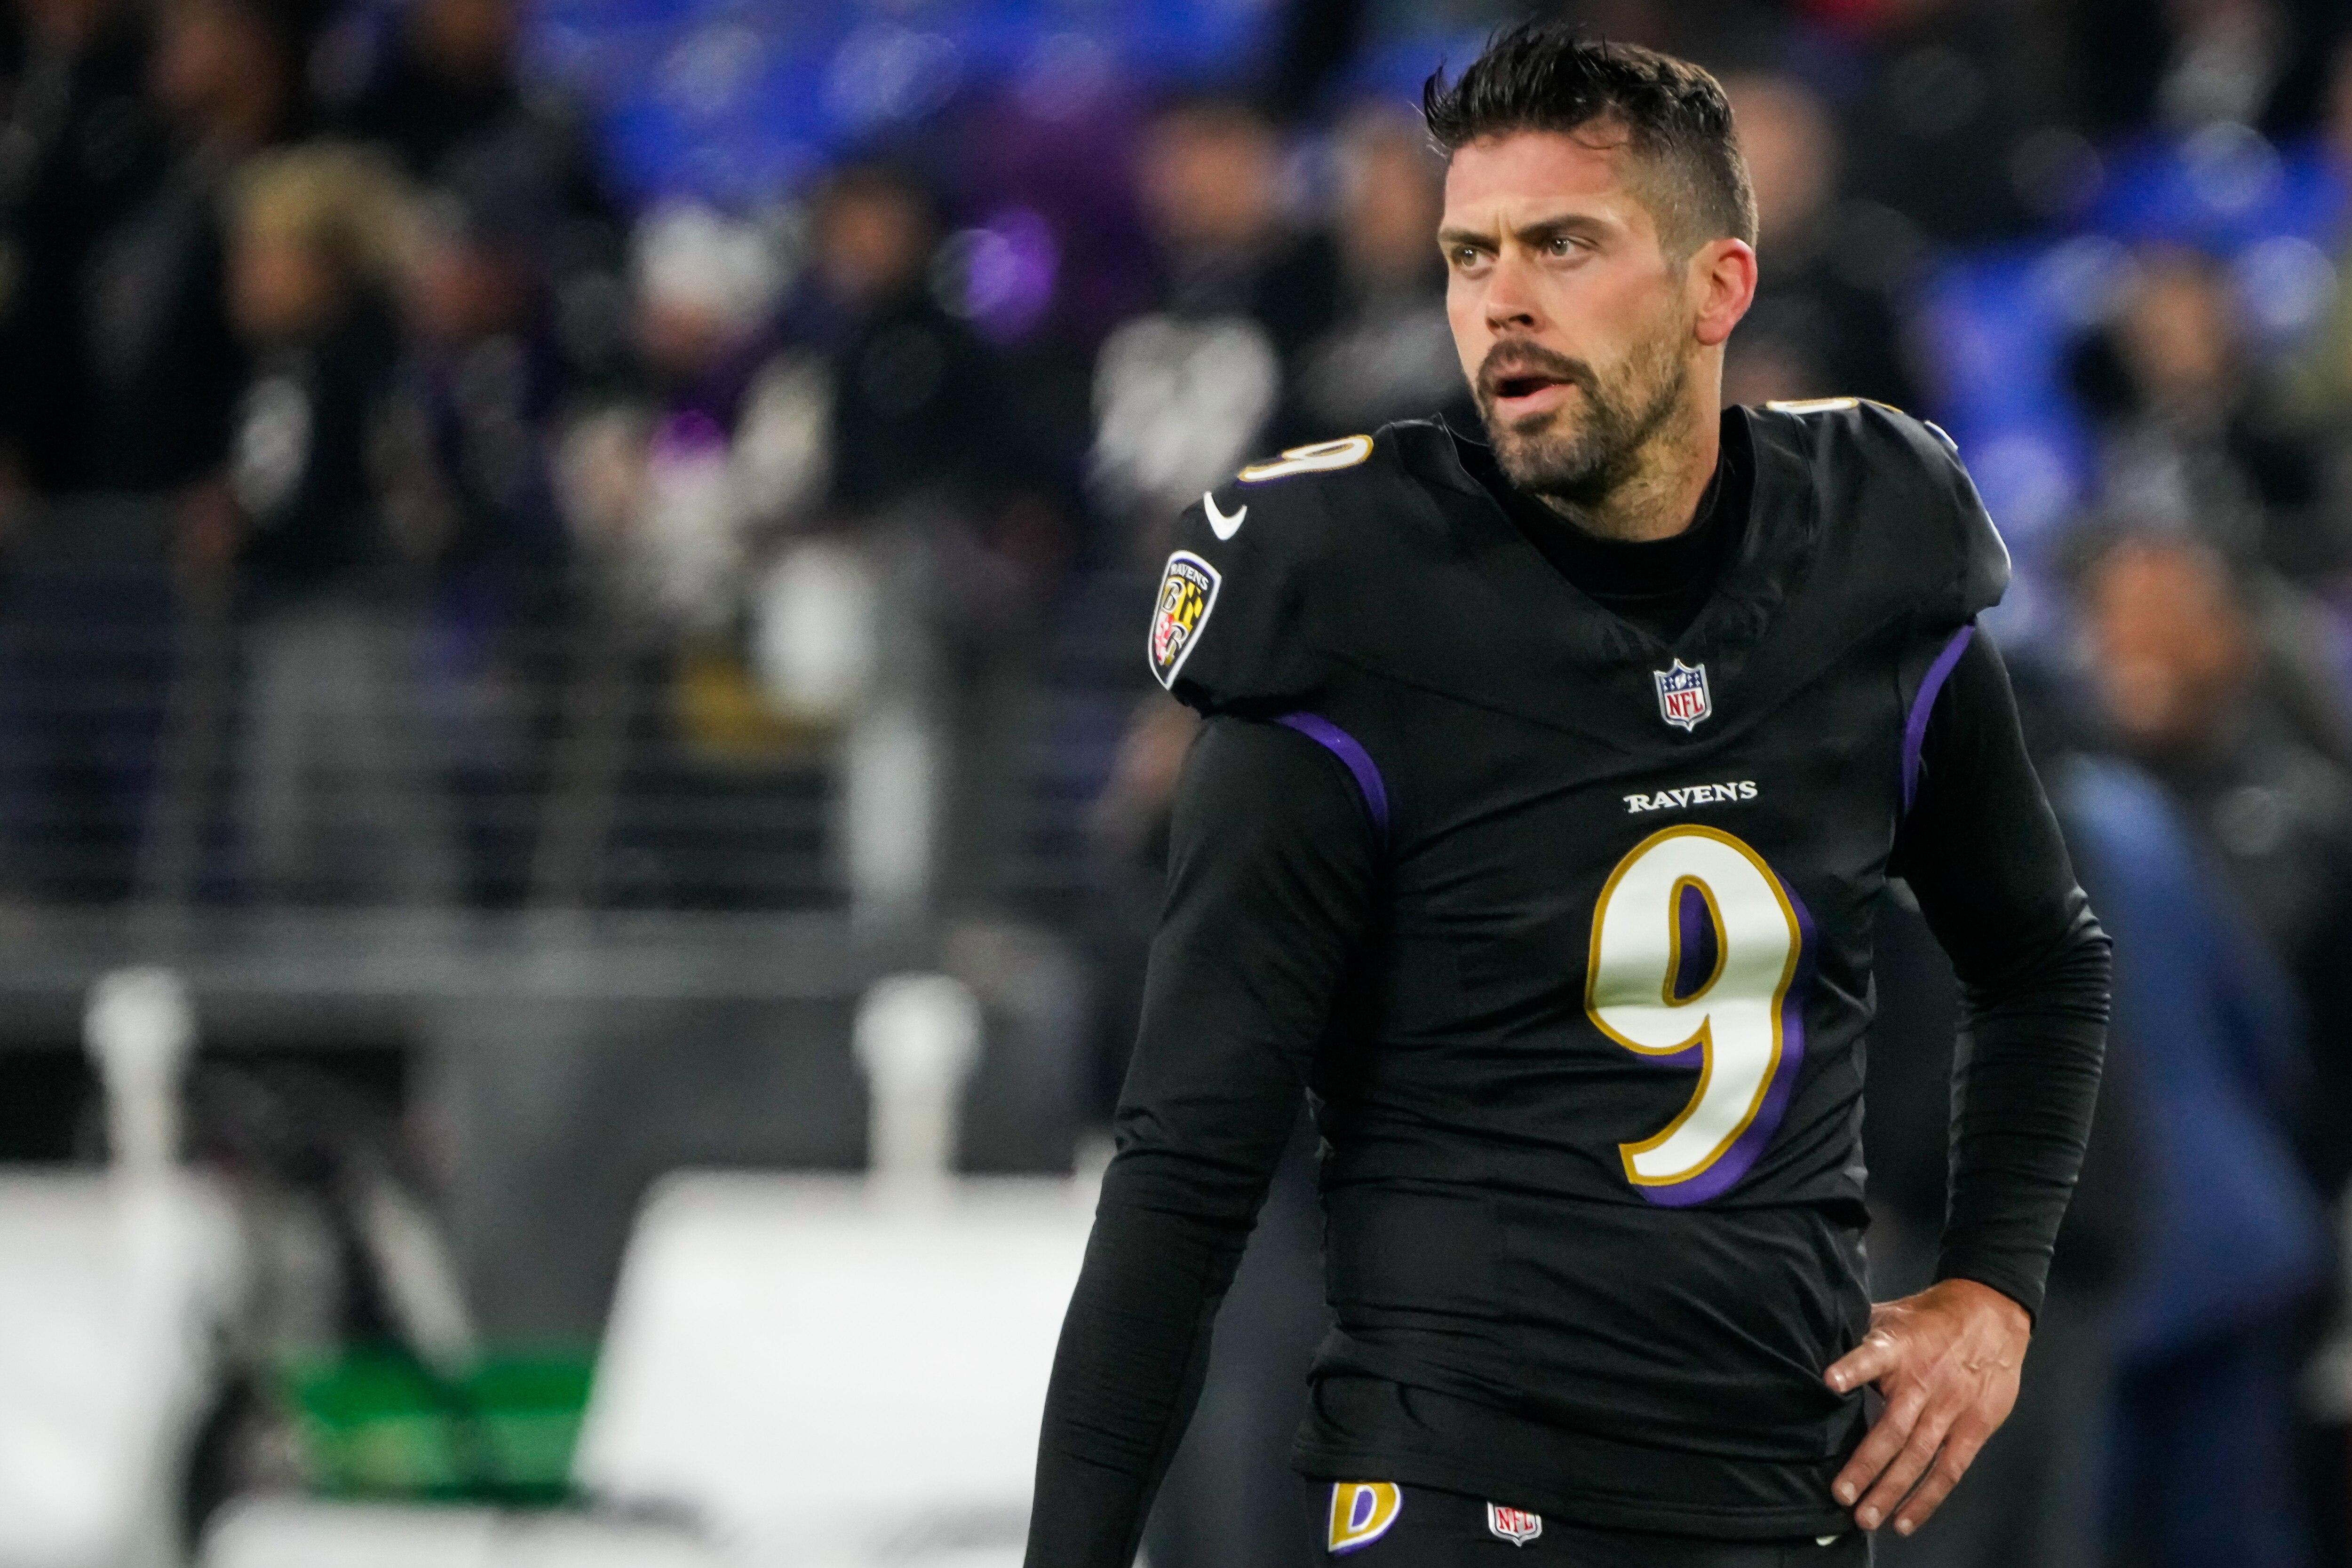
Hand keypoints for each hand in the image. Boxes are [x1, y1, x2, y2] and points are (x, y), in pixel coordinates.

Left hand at [1822, 1277, 2029, 1536]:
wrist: (1991, 1313)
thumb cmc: (1927, 1318)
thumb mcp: (1889, 1314)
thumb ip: (1857, 1336)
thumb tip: (1811, 1344)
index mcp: (1897, 1349)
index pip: (1871, 1356)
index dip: (1852, 1369)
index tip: (1829, 1382)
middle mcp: (1922, 1383)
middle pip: (1893, 1429)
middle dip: (1866, 1464)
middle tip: (1840, 1495)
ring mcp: (1950, 1408)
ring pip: (1918, 1456)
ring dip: (1892, 1490)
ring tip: (1866, 1518)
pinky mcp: (1975, 1427)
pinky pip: (1949, 1469)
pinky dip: (1928, 1498)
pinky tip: (1905, 1521)